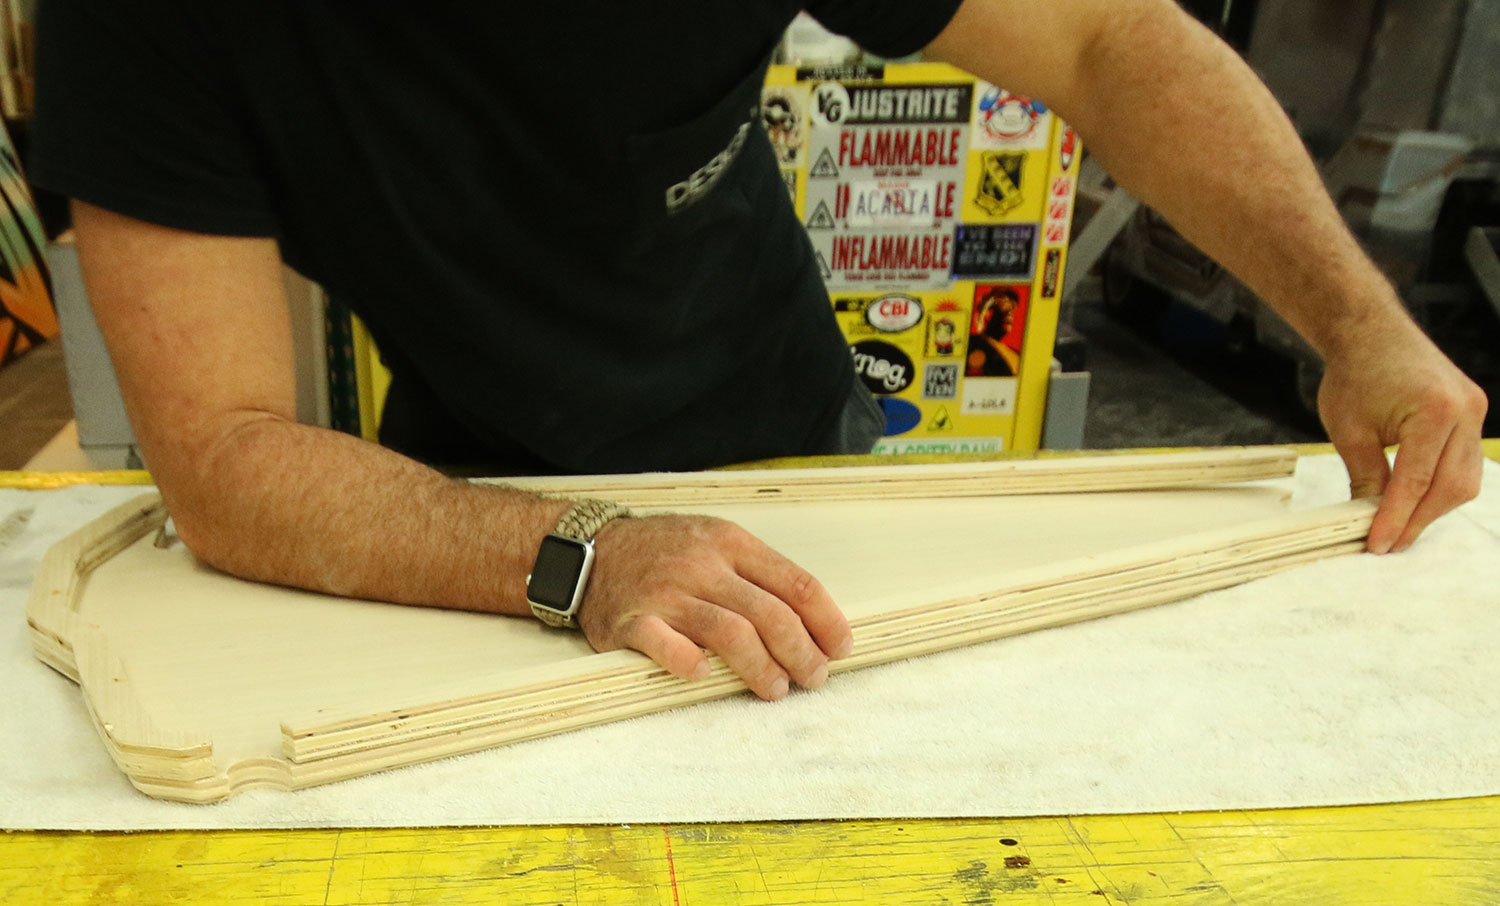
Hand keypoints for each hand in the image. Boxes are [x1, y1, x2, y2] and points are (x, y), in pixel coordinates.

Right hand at [576, 514, 852, 699]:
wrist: (590, 549)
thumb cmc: (663, 551)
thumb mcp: (714, 540)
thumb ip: (757, 573)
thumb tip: (812, 620)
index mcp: (730, 543)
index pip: (795, 583)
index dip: (826, 621)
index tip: (841, 647)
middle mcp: (702, 566)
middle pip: (770, 614)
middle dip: (802, 653)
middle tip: (814, 678)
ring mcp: (667, 593)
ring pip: (730, 633)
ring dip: (762, 668)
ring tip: (776, 689)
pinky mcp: (632, 622)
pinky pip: (666, 647)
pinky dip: (691, 665)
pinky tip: (707, 677)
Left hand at [1317, 320, 1487, 552]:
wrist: (1370, 331)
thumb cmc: (1354, 374)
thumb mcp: (1350, 431)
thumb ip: (1366, 478)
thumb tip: (1372, 521)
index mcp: (1435, 411)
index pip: (1416, 481)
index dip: (1397, 519)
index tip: (1378, 545)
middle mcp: (1465, 411)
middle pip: (1450, 486)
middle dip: (1418, 520)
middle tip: (1388, 544)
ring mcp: (1475, 410)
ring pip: (1464, 480)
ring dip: (1433, 507)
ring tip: (1399, 526)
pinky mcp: (1473, 412)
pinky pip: (1465, 462)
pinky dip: (1441, 486)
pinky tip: (1416, 501)